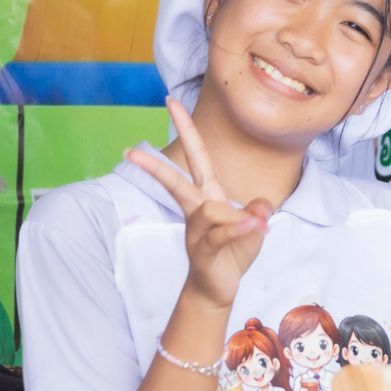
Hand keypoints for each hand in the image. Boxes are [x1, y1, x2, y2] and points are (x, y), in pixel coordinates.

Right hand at [127, 98, 273, 310]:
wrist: (218, 289)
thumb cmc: (232, 251)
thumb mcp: (254, 225)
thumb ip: (257, 209)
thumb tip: (261, 206)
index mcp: (209, 194)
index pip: (197, 155)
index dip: (186, 128)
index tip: (171, 101)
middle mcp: (197, 208)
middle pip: (176, 179)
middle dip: (154, 166)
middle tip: (129, 151)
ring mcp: (196, 230)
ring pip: (209, 210)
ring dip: (238, 217)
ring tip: (259, 226)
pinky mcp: (202, 250)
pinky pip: (220, 233)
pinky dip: (238, 228)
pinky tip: (255, 227)